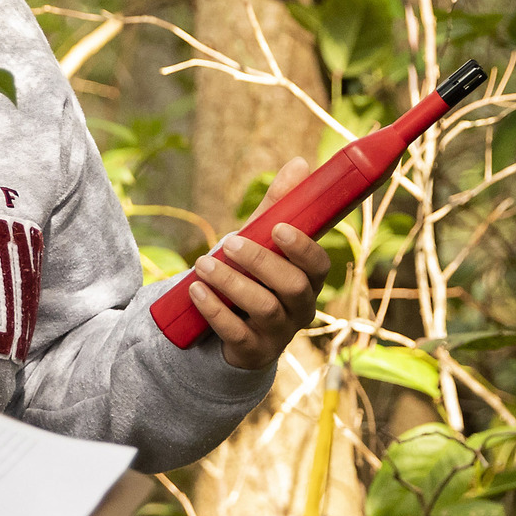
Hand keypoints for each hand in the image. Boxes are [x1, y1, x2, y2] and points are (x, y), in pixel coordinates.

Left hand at [185, 157, 326, 372]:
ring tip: (203, 262)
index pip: (319, 265)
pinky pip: (237, 334)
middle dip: (261, 262)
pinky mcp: (252, 352)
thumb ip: (278, 207)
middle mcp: (301, 309)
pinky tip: (196, 291)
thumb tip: (300, 163)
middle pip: (293, 287)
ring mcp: (279, 334)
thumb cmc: (254, 277)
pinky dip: (215, 310)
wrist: (233, 330)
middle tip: (229, 242)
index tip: (278, 228)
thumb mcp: (263, 242)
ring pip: (265, 308)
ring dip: (232, 283)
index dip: (302, 248)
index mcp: (309, 281)